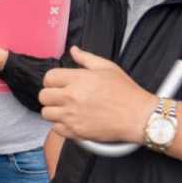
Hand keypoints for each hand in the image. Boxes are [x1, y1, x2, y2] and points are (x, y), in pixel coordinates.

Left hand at [39, 47, 156, 142]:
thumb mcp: (108, 68)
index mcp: (78, 79)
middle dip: (51, 95)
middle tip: (62, 96)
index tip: (59, 84)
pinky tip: (71, 120)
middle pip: (43, 96)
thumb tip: (73, 50)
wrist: (138, 117)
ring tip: (66, 109)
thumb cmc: (126, 92)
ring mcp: (72, 116)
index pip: (48, 78)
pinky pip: (55, 129)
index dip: (53, 80)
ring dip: (54, 111)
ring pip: (46, 113)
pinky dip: (61, 125)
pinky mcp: (76, 132)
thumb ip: (86, 58)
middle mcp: (71, 97)